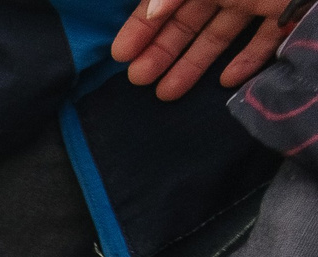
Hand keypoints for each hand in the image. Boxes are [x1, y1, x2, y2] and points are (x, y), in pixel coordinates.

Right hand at [112, 0, 305, 97]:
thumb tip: (152, 8)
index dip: (142, 25)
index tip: (120, 55)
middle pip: (191, 18)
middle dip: (162, 49)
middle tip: (138, 81)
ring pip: (222, 33)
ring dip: (194, 63)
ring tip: (168, 94)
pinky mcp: (290, 12)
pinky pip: (265, 38)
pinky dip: (246, 60)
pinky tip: (226, 82)